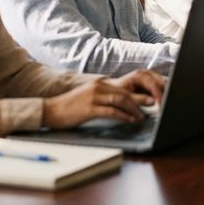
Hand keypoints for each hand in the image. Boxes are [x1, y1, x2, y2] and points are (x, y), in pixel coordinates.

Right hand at [41, 73, 160, 128]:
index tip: (148, 98)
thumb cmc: (70, 107)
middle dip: (140, 99)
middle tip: (153, 103)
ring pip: (120, 100)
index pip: (123, 88)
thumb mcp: (88, 98)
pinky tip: (129, 120)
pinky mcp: (89, 108)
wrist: (50, 110)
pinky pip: (110, 111)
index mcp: (99, 84)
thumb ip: (103, 98)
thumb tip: (119, 104)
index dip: (137, 94)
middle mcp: (98, 87)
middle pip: (125, 92)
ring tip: (143, 115)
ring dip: (134, 108)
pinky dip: (122, 116)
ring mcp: (93, 97)